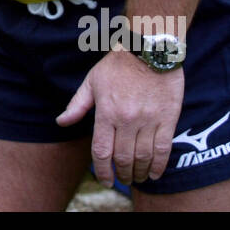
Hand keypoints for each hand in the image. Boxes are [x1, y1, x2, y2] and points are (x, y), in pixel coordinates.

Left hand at [55, 49, 183, 185]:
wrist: (149, 49)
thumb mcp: (91, 82)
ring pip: (143, 158)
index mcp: (106, 112)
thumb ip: (77, 105)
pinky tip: (155, 174)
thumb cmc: (118, 65)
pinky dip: (159, 166)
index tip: (105, 180)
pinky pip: (163, 149)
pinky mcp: (167, 119)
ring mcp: (148, 120)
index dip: (103, 171)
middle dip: (122, 175)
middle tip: (123, 180)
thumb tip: (61, 122)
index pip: (102, 151)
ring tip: (137, 178)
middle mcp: (127, 120)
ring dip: (139, 173)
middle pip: (123, 158)